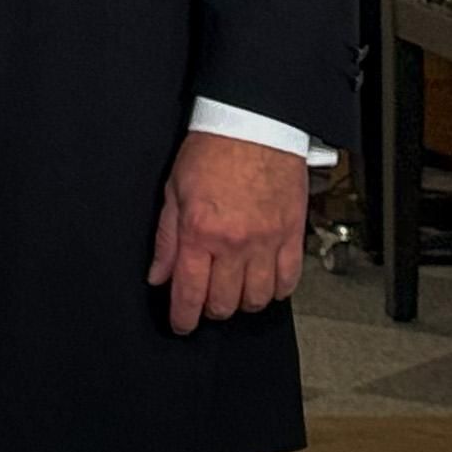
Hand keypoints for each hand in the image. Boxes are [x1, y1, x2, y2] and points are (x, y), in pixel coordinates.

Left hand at [148, 131, 309, 334]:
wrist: (254, 126)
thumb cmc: (211, 150)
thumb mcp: (173, 191)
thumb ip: (166, 239)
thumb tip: (158, 276)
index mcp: (200, 231)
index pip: (190, 292)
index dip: (183, 317)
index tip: (180, 325)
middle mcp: (236, 244)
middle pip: (224, 303)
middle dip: (210, 310)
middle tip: (203, 302)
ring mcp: (268, 243)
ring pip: (257, 299)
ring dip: (241, 303)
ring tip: (231, 292)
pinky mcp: (293, 238)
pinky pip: (288, 283)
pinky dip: (274, 291)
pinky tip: (262, 283)